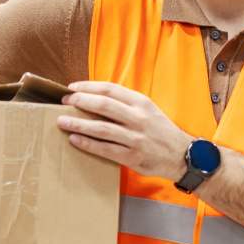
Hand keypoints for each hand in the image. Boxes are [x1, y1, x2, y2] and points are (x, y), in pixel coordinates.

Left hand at [59, 82, 193, 180]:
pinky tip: (74, 140)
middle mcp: (138, 118)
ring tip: (62, 121)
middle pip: (103, 105)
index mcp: (141, 102)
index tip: (72, 88)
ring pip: (101, 128)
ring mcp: (135, 138)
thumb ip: (126, 103)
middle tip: (64, 102)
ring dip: (78, 123)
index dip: (87, 87)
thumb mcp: (148, 109)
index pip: (109, 89)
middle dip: (80, 101)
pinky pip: (105, 149)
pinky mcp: (132, 156)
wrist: (181, 155)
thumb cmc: (160, 130)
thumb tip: (95, 98)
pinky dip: (88, 144)